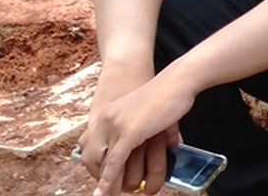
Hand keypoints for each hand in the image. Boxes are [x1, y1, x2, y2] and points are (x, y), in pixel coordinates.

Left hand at [78, 65, 194, 195]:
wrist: (177, 82)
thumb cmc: (167, 96)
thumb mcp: (144, 112)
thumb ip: (142, 129)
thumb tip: (162, 146)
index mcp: (107, 113)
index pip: (90, 145)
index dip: (94, 164)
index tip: (101, 178)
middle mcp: (106, 118)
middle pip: (91, 155)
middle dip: (96, 175)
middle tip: (104, 191)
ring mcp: (115, 124)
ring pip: (102, 162)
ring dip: (104, 184)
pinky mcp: (128, 132)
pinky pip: (115, 162)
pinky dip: (109, 180)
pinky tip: (106, 191)